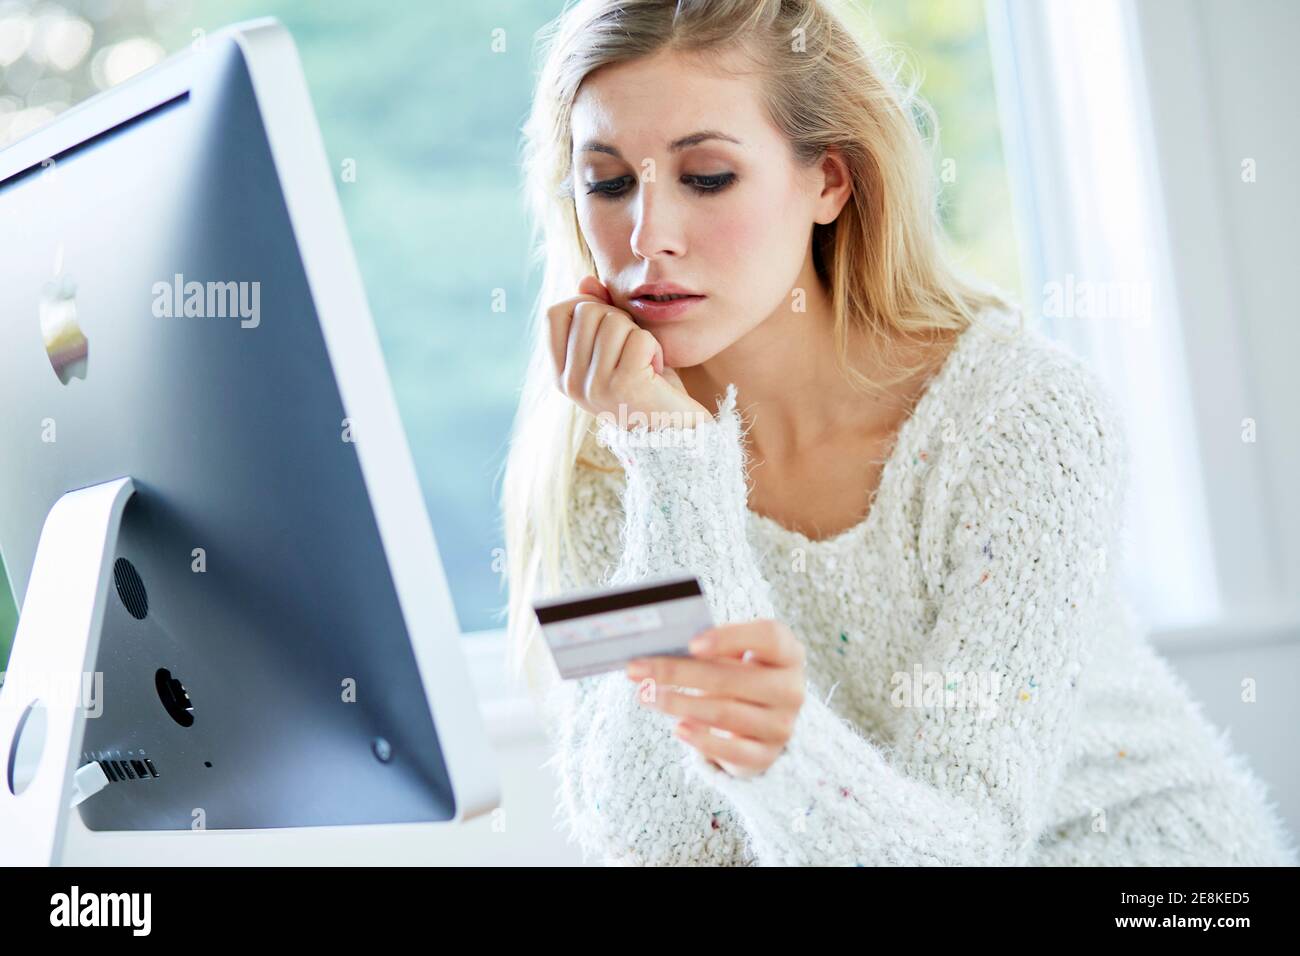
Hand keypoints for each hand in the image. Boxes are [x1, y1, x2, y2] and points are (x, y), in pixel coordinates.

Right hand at [547, 274, 710, 427]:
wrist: (674, 429)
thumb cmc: (645, 382)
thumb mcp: (616, 344)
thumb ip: (597, 311)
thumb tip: (586, 280)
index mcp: (560, 374)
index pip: (555, 314)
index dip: (585, 305)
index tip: (608, 327)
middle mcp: (571, 383)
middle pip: (588, 311)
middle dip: (618, 319)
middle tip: (632, 348)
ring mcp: (595, 387)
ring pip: (614, 321)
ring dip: (638, 334)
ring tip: (644, 362)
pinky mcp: (624, 385)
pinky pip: (639, 338)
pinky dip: (655, 348)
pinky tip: (656, 371)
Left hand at [626, 620, 806, 777]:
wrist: (764, 722)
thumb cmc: (741, 677)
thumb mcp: (735, 658)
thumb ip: (709, 650)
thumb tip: (658, 649)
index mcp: (787, 654)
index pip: (769, 637)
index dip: (731, 638)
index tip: (692, 644)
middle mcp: (791, 689)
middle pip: (732, 678)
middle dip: (678, 672)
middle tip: (638, 669)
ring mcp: (781, 725)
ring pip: (724, 713)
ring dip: (678, 703)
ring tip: (646, 695)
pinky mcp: (766, 756)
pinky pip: (731, 750)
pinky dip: (701, 739)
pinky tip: (677, 728)